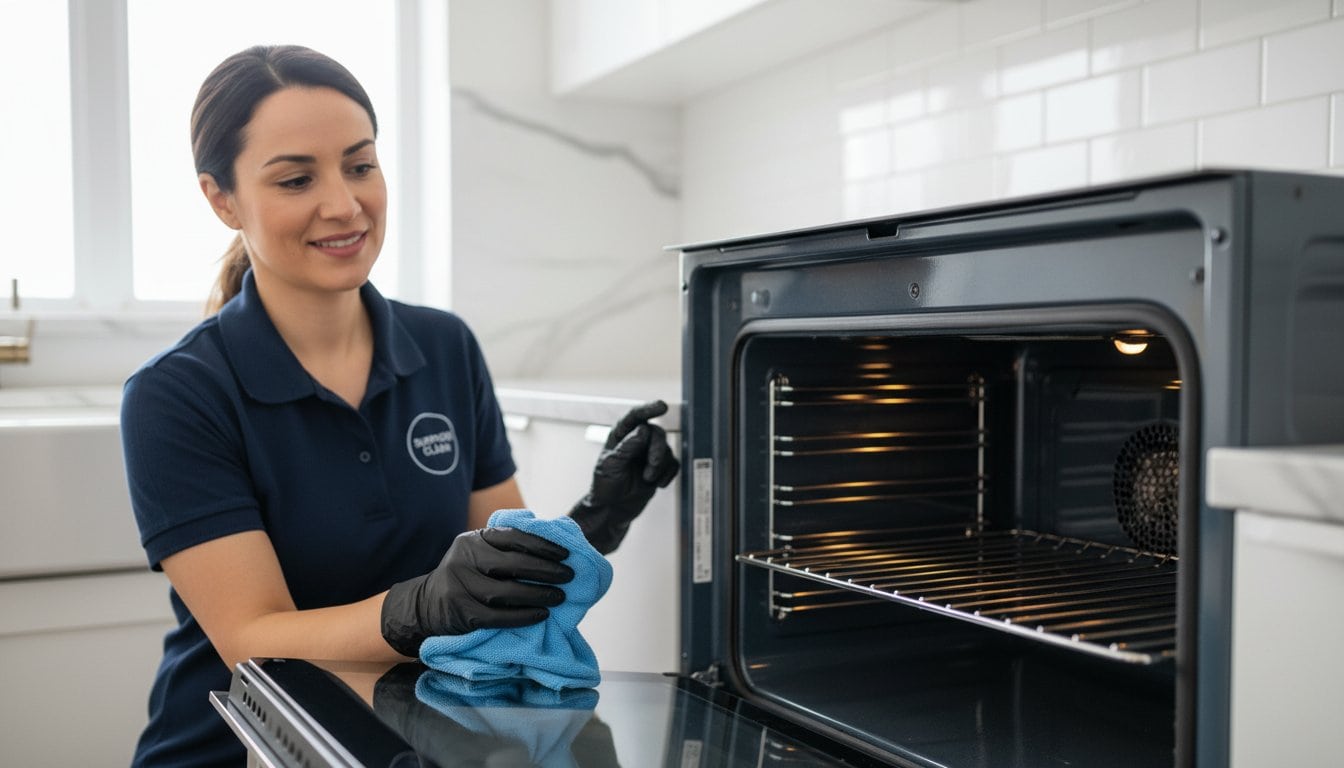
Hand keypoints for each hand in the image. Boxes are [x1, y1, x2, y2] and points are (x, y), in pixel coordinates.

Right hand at [380, 528, 574, 657]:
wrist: (426, 605)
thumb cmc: (467, 577)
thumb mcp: (478, 553)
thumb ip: (506, 547)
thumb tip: (554, 546)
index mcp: (473, 540)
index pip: (513, 538)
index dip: (543, 545)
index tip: (565, 554)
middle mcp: (464, 560)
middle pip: (512, 564)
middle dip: (546, 570)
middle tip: (569, 576)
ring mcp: (460, 587)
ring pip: (505, 591)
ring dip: (537, 594)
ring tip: (559, 596)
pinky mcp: (461, 614)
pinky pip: (498, 616)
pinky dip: (523, 616)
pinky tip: (541, 615)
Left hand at [569, 400, 679, 554]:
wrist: (613, 509)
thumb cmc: (606, 486)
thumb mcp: (611, 465)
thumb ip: (626, 447)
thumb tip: (642, 430)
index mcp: (620, 435)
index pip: (635, 417)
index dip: (649, 409)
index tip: (662, 406)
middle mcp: (636, 441)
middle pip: (657, 433)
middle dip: (657, 450)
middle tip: (652, 466)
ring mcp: (649, 453)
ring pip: (667, 449)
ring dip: (659, 466)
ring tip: (647, 479)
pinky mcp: (660, 467)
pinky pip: (673, 464)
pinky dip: (668, 474)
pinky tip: (657, 483)